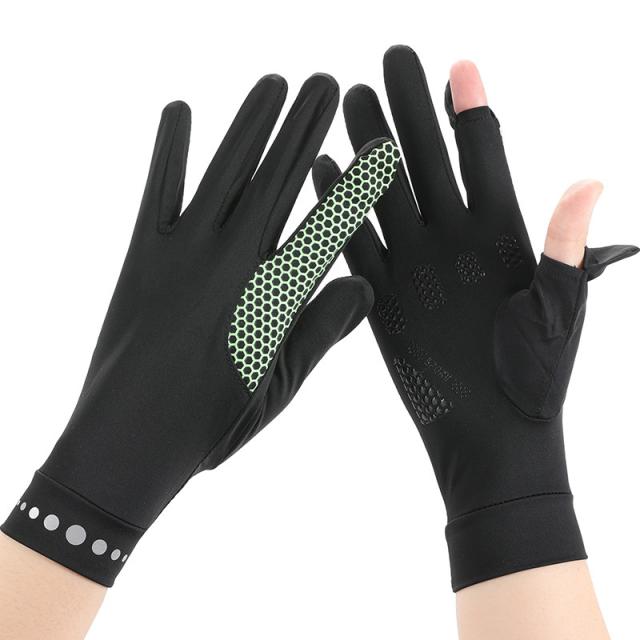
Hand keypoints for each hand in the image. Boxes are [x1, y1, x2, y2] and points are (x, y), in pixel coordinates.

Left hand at [2, 74, 398, 585]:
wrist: (127, 442)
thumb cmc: (211, 422)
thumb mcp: (280, 387)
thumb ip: (323, 331)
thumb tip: (369, 285)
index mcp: (274, 300)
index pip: (326, 228)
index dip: (353, 185)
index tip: (375, 148)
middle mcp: (232, 264)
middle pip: (277, 184)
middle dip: (304, 130)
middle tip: (327, 84)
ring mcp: (184, 253)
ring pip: (226, 174)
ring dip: (251, 125)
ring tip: (275, 82)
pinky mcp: (143, 254)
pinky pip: (158, 190)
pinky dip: (169, 149)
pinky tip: (179, 109)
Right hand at [313, 45, 636, 590]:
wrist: (491, 436)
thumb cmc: (534, 381)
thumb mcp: (558, 312)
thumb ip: (563, 249)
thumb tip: (591, 182)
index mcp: (501, 236)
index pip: (484, 157)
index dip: (470, 111)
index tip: (459, 65)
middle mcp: (453, 241)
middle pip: (428, 161)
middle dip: (410, 110)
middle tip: (392, 59)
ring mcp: (415, 265)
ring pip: (387, 194)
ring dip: (370, 149)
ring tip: (351, 100)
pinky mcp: (383, 295)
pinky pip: (357, 243)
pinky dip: (340, 209)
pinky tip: (325, 171)